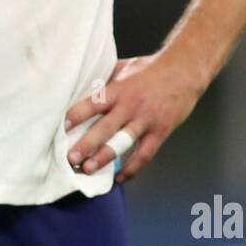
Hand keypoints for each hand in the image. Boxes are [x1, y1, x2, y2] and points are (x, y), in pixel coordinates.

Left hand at [63, 51, 205, 182]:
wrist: (185, 70)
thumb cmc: (151, 68)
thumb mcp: (124, 68)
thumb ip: (105, 81)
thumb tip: (82, 88)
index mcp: (119, 89)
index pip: (93, 103)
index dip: (76, 115)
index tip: (60, 127)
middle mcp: (131, 106)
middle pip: (105, 127)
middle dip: (86, 144)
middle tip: (70, 158)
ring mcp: (146, 120)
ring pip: (123, 143)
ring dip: (104, 158)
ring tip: (88, 170)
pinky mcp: (160, 131)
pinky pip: (144, 154)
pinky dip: (132, 168)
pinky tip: (120, 177)